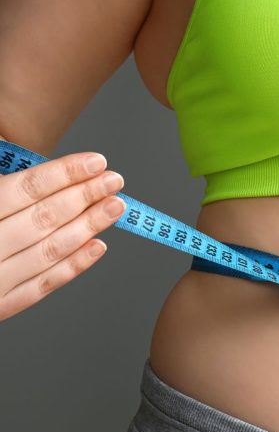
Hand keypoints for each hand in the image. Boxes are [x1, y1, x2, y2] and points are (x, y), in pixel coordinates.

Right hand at [0, 142, 125, 320]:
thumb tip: (9, 145)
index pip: (22, 189)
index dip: (63, 174)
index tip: (96, 162)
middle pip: (42, 218)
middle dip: (83, 197)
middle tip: (115, 180)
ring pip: (48, 251)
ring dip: (88, 227)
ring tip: (116, 208)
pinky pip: (41, 286)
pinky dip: (73, 267)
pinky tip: (98, 247)